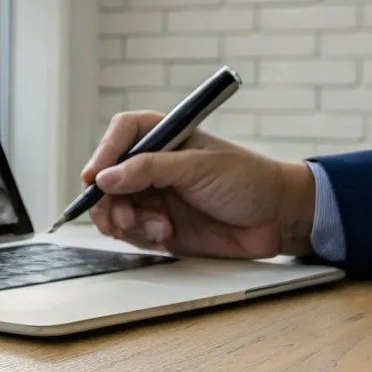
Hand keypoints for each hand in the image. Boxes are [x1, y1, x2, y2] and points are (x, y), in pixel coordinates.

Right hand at [81, 111, 316, 258]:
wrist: (277, 220)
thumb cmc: (248, 181)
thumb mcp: (199, 168)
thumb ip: (151, 169)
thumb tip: (106, 178)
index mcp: (166, 138)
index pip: (122, 135)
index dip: (104, 153)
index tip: (95, 177)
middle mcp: (154, 165)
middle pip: (109, 176)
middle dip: (109, 198)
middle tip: (122, 216)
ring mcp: (155, 196)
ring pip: (114, 207)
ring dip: (125, 220)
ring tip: (155, 228)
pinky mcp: (159, 224)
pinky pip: (131, 231)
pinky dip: (140, 235)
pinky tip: (165, 234)